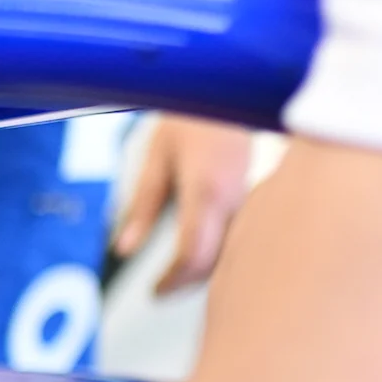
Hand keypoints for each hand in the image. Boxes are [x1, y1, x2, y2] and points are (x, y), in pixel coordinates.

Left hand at [113, 117, 265, 293]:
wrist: (234, 89)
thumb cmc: (191, 118)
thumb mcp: (155, 157)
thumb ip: (140, 206)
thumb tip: (123, 250)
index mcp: (206, 189)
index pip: (192, 253)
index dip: (173, 281)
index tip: (154, 293)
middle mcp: (234, 199)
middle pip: (215, 262)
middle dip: (188, 284)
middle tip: (161, 291)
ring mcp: (251, 199)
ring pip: (233, 253)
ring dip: (205, 272)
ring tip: (176, 278)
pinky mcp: (258, 198)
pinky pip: (242, 238)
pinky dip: (222, 254)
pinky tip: (203, 258)